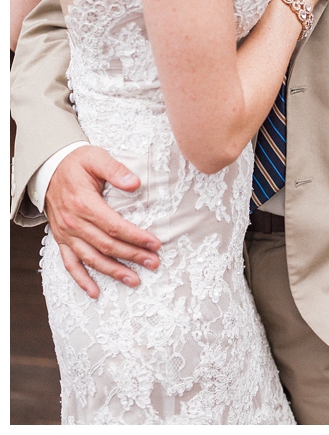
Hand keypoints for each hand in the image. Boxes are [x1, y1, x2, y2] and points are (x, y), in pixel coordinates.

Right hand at [45, 146, 161, 297]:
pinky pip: (70, 264)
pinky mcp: (62, 239)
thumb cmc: (77, 163)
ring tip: (134, 280)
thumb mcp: (97, 159)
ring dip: (113, 271)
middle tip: (154, 263)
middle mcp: (73, 223)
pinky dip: (82, 280)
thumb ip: (116, 170)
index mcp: (84, 204)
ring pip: (91, 259)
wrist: (50, 168)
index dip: (136, 237)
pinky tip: (95, 292)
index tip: (155, 243)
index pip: (114, 226)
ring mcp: (66, 234)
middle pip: (106, 245)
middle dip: (132, 256)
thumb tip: (136, 183)